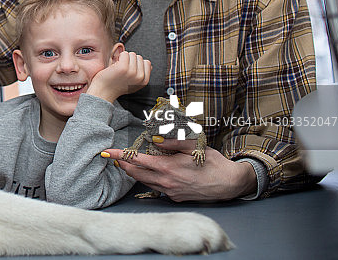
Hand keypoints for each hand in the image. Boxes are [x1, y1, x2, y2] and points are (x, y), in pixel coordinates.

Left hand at [86, 51, 150, 102]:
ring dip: (125, 58)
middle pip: (139, 57)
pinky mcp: (123, 67)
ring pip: (132, 54)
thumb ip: (142, 75)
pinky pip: (125, 54)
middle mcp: (140, 77)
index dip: (137, 63)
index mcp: (144, 81)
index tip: (130, 69)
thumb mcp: (134, 84)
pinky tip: (115, 65)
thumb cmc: (116, 86)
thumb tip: (149, 65)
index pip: (147, 63)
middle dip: (131, 60)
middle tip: (123, 69)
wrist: (103, 92)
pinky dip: (119, 57)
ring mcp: (132, 72)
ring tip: (119, 68)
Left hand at [102, 138, 257, 201]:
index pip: (137, 160)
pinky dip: (148, 180)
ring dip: (134, 173)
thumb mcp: (194, 146)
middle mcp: (165, 182)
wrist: (229, 184)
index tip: (108, 152)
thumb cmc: (212, 162)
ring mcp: (170, 191)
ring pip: (144, 181)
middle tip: (114, 158)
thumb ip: (173, 141)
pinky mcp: (175, 197)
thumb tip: (155, 139)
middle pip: (136, 173)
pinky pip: (156, 188)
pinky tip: (148, 174)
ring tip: (127, 164)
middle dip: (123, 165)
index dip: (121, 156)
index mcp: (167, 167)